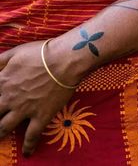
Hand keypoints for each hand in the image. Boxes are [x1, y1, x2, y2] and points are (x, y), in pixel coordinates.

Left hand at [0, 40, 76, 156]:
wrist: (64, 60)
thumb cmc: (41, 53)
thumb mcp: (15, 52)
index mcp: (2, 81)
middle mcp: (9, 98)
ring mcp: (24, 109)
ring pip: (4, 128)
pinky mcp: (41, 116)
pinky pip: (32, 136)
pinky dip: (28, 146)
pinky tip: (27, 152)